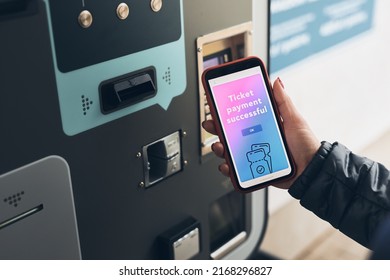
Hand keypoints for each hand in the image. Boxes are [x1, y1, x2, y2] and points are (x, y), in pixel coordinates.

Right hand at [202, 78, 319, 188]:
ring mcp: (253, 154)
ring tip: (219, 146)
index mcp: (264, 125)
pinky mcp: (253, 170)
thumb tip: (277, 81)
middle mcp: (256, 139)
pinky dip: (228, 168)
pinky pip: (237, 169)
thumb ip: (283, 102)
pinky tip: (226, 165)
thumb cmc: (305, 145)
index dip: (228, 109)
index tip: (218, 102)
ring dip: (219, 147)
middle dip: (217, 127)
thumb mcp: (295, 119)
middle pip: (231, 132)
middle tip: (211, 123)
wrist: (311, 171)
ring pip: (230, 150)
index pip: (242, 115)